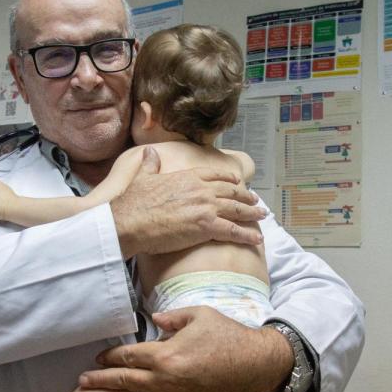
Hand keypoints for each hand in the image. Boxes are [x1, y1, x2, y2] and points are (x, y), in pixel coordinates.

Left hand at [78, 306, 292, 391]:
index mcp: (165, 354)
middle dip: (100, 383)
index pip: (129, 355)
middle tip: (79, 386)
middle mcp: (165, 380)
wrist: (255, 363)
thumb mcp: (199, 315)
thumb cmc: (228, 335)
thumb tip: (154, 321)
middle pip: (124, 381)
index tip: (98, 358)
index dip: (111, 355)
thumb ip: (172, 318)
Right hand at [110, 147, 265, 258]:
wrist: (129, 222)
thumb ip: (150, 165)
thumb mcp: (142, 178)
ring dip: (252, 213)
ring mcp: (206, 207)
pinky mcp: (207, 227)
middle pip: (231, 191)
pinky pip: (234, 231)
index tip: (237, 180)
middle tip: (255, 200)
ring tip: (262, 216)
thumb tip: (150, 152)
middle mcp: (201, 189)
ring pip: (237, 209)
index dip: (228, 178)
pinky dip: (247, 235)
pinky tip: (257, 239)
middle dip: (245, 196)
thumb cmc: (133, 203)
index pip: (214, 174)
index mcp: (187, 177)